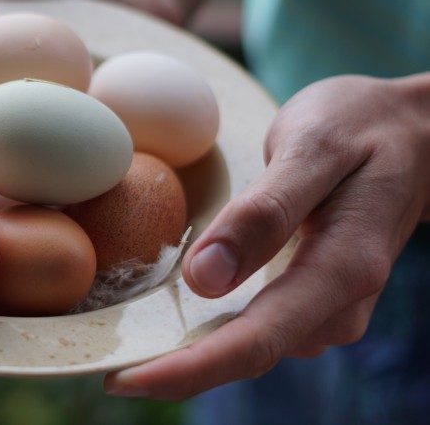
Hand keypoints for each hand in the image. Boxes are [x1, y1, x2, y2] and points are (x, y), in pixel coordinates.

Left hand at [105, 73, 429, 398]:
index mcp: (341, 269)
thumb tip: (204, 280)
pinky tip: (176, 314)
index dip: (187, 369)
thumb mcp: (312, 150)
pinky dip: (214, 326)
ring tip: (130, 343)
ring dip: (193, 351)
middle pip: (249, 354)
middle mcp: (337, 304)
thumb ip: (264, 214)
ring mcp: (327, 303)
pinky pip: (257, 322)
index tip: (123, 380)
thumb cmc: (360, 126)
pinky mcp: (312, 293)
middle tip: (109, 375)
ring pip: (252, 343)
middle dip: (177, 371)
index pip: (257, 340)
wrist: (415, 130)